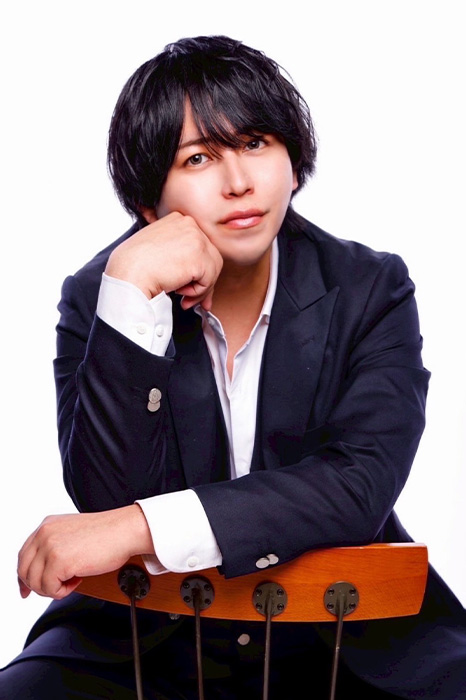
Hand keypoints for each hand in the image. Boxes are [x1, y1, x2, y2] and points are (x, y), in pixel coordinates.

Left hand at [17, 505, 153, 599]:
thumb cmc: (108, 534)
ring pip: (35, 583)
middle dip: (39, 585)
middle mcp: (45, 533)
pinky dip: (63, 592)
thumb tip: (42, 570)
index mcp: (47, 525)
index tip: (27, 589)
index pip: (23, 555)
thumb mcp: (72, 534)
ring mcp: (50, 546)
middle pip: (24, 570)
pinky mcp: (59, 561)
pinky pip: (49, 589)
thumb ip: (54, 546)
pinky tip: (77, 580)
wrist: (125, 531)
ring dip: (53, 588)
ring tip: (72, 580)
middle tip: (57, 587)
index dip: (24, 576)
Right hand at [105, 212, 222, 309]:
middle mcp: (190, 224)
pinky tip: (179, 292)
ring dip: (200, 289)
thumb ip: (175, 249)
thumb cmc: (133, 265)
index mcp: (178, 219)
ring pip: (213, 269)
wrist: (127, 275)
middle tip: (191, 299)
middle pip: (210, 257)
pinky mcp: (200, 258)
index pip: (199, 245)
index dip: (197, 268)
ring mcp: (196, 239)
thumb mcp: (155, 246)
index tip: (188, 285)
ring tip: (183, 298)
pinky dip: (197, 293)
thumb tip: (194, 269)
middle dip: (204, 281)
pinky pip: (208, 281)